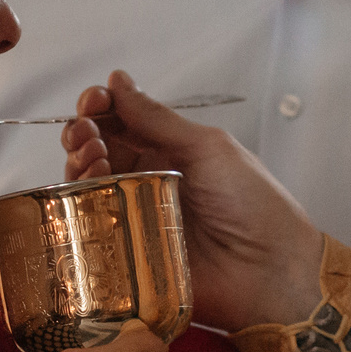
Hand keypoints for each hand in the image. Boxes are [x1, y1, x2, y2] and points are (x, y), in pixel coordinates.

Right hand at [61, 71, 321, 329]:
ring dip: (79, 165)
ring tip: (92, 158)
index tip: (94, 101)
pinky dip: (80, 205)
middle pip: (98, 152)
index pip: (122, 122)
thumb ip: (158, 120)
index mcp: (169, 152)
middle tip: (86, 133)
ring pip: (89, 187)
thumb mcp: (208, 148)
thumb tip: (119, 81)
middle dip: (83, 134)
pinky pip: (91, 230)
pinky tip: (89, 190)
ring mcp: (134, 217)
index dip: (101, 107)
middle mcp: (146, 181)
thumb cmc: (254, 204)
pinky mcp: (127, 254)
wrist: (270, 270)